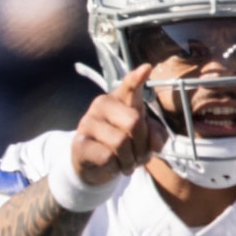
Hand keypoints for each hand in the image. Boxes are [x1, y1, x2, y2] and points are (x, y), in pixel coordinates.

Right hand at [70, 62, 166, 191]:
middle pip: (133, 122)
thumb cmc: (122, 146)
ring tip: (128, 164)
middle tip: (141, 157)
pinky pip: (107, 157)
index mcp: (120, 99)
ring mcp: (88, 123)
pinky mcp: (80, 144)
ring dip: (130, 160)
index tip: (147, 68)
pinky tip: (113, 167)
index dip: (137, 78)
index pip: (129, 86)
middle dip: (143, 145)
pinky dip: (116, 167)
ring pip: (121, 142)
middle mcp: (102, 105)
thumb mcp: (143, 139)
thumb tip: (156, 143)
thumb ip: (156, 136)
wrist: (94, 167)